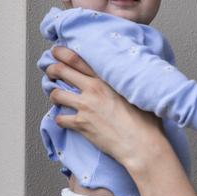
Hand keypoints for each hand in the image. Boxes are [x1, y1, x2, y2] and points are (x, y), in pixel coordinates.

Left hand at [45, 46, 196, 195]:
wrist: (141, 143)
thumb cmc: (146, 122)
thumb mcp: (138, 94)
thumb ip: (128, 84)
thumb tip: (132, 80)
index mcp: (107, 80)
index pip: (79, 60)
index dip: (64, 54)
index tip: (57, 52)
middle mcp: (93, 90)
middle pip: (62, 72)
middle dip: (52, 69)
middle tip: (51, 71)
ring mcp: (85, 107)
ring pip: (57, 94)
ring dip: (54, 94)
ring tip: (58, 96)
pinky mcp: (81, 125)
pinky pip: (60, 119)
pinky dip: (61, 119)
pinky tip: (67, 120)